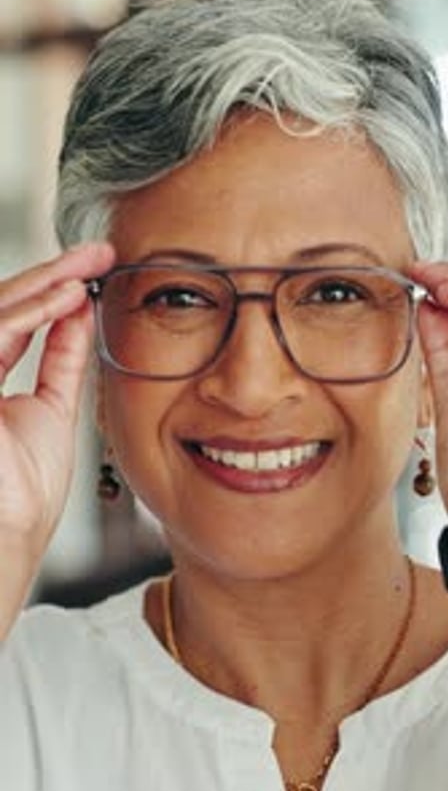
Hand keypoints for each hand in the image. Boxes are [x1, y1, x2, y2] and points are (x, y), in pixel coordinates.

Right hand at [0, 242, 113, 604]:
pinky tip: (67, 295)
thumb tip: (80, 312)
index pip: (12, 321)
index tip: (92, 271)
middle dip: (51, 276)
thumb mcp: (53, 407)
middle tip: (96, 254)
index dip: (50, 293)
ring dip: (44, 283)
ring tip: (88, 266)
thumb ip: (63, 358)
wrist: (10, 536)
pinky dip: (31, 311)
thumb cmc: (24, 493)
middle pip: (2, 306)